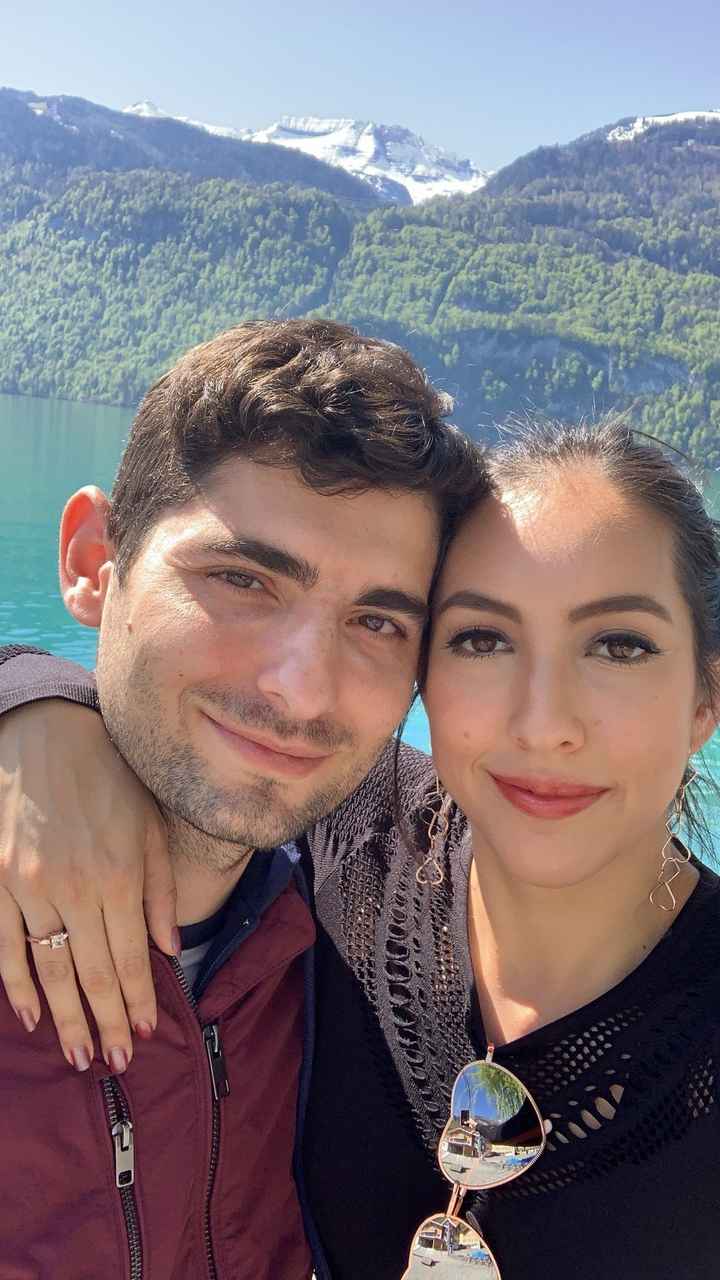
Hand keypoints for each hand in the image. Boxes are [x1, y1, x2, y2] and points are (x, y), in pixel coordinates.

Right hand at [0, 699, 176, 1070]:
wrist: (42, 732)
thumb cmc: (107, 776)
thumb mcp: (150, 823)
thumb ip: (162, 889)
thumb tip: (168, 947)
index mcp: (118, 875)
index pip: (131, 958)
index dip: (137, 1002)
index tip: (144, 1035)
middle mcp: (73, 888)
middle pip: (92, 974)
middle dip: (105, 1024)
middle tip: (114, 1065)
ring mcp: (27, 886)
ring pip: (49, 969)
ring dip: (64, 1017)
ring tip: (79, 1055)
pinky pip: (5, 944)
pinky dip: (17, 984)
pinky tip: (31, 1015)